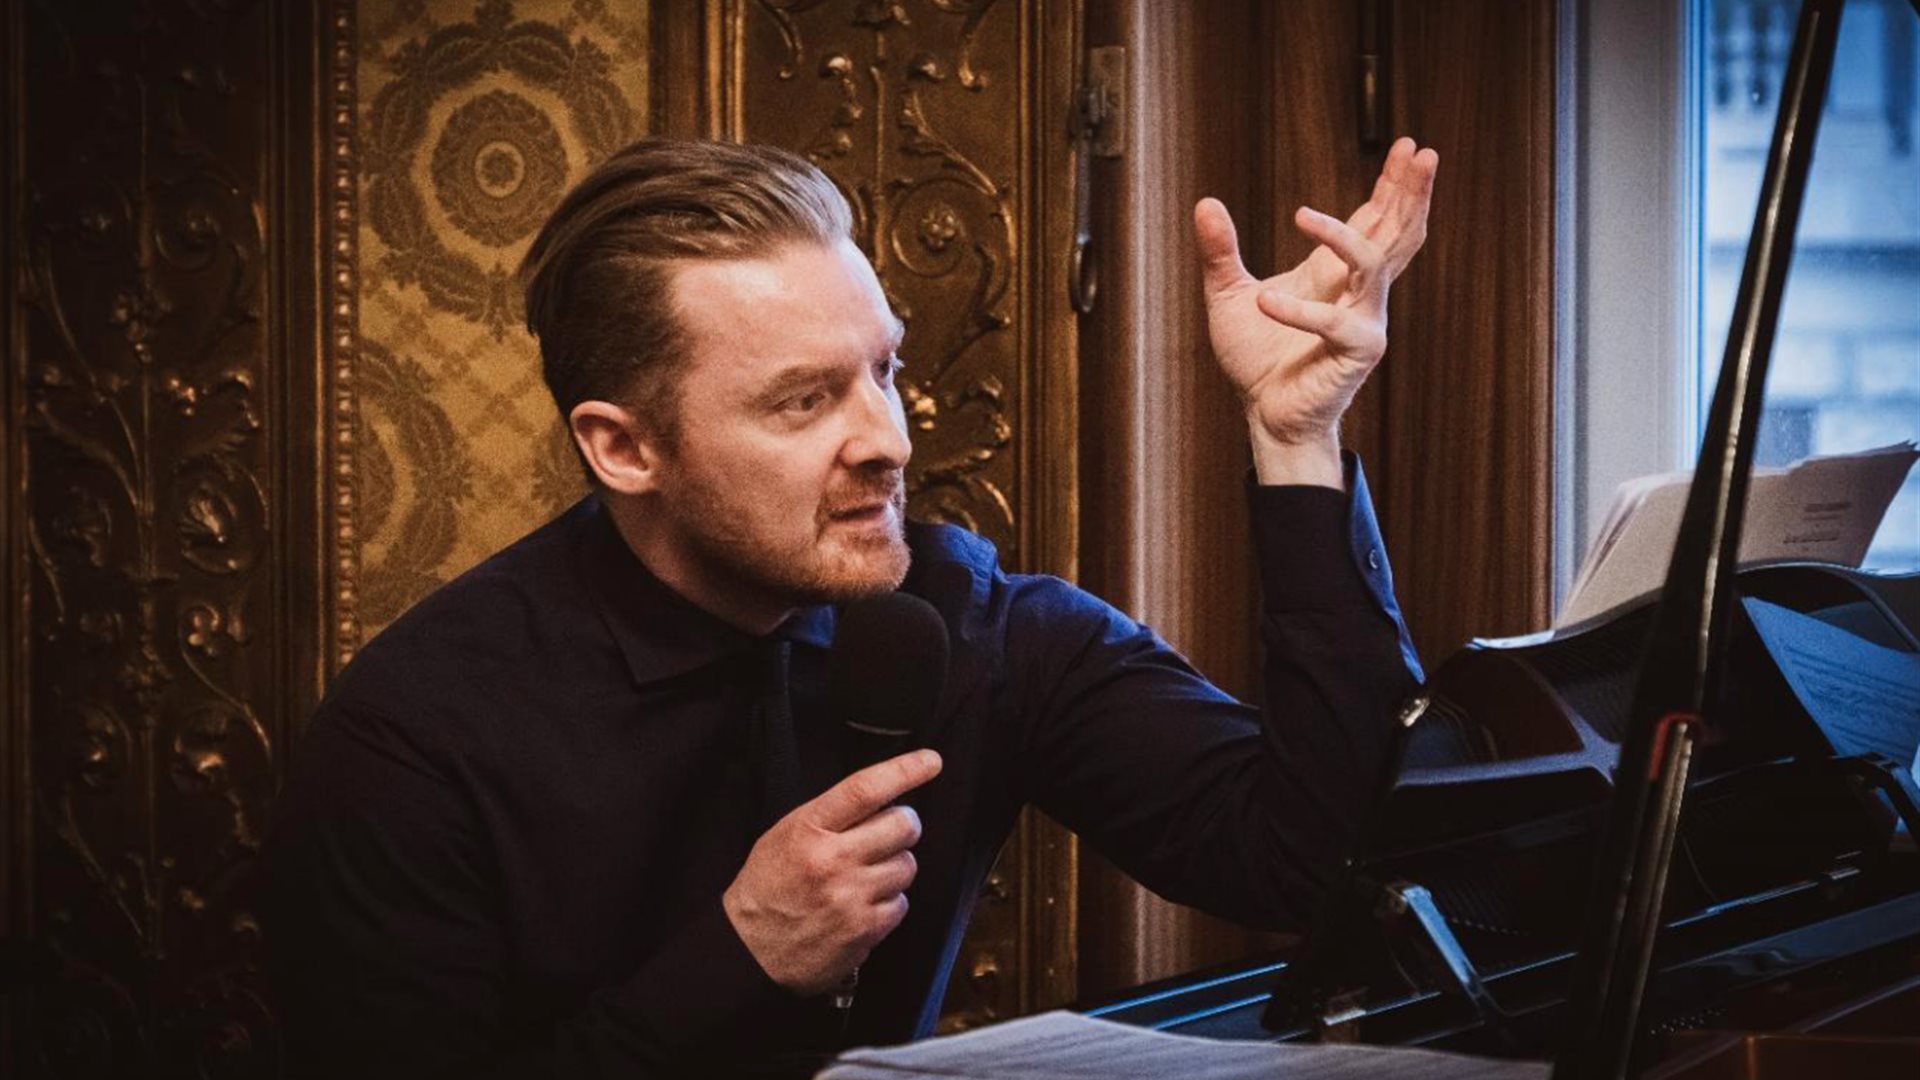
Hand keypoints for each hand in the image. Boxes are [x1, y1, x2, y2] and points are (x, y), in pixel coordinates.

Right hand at [722, 749, 942, 994]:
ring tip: (866, 876)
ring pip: (908, 865)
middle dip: (904, 825)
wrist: (748, 951)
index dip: (904, 770)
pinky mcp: (864, 930)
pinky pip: (901, 904)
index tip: (930, 761)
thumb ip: (830, 816)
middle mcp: (832, 860)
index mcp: (808, 829)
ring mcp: (851, 897)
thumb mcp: (785, 835)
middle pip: (903, 825)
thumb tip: (883, 798)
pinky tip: (863, 905)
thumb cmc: (767, 888)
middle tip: (889, 833)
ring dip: (895, 867)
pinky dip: (889, 903)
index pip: (865, 789)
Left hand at [1194, 137, 1438, 484]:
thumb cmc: (1257, 357)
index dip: (1394, 184)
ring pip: (1373, 264)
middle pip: (1398, 232)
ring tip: (1302, 214)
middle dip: (1410, 191)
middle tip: (1420, 152)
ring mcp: (1364, 320)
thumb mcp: (1228, 294)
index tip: (1408, 147)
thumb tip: (1205, 202)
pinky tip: (1263, 301)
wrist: (1265, 412)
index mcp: (1337, 272)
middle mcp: (1360, 291)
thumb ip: (1220, 252)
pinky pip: (1333, 322)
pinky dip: (1298, 312)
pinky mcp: (1356, 351)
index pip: (1377, 218)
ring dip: (1344, 236)